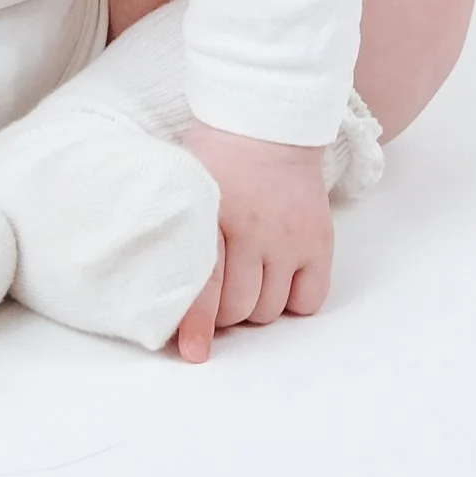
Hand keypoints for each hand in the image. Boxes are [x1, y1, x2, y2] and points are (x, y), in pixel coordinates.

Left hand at [172, 124, 332, 363]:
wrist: (269, 124)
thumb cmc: (216, 156)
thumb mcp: (185, 187)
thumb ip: (177, 234)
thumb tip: (157, 288)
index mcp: (213, 216)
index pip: (204, 284)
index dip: (196, 323)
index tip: (193, 352)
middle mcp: (254, 231)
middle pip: (239, 307)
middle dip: (225, 311)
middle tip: (219, 293)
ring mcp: (289, 238)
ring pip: (271, 309)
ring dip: (255, 306)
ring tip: (248, 278)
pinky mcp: (319, 241)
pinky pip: (309, 300)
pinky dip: (293, 301)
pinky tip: (281, 278)